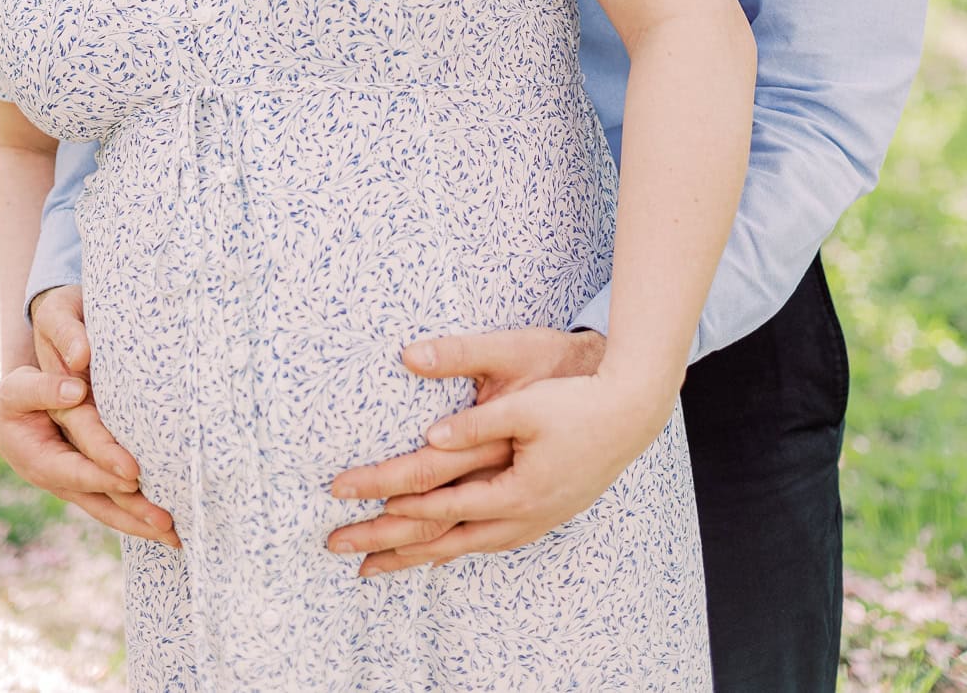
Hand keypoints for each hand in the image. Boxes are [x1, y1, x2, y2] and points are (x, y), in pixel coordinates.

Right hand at [0, 363, 179, 543]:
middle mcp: (60, 481)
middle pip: (101, 502)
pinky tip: (165, 524)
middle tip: (169, 524)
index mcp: (42, 461)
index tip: (135, 476)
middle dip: (135, 515)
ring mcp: (74, 486)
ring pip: (111, 510)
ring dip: (143, 525)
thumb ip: (44, 389)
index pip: (78, 471)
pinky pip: (115, 503)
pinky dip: (138, 514)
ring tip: (177, 538)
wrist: (3, 417)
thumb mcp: (17, 391)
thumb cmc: (12, 399)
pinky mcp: (87, 482)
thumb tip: (76, 390)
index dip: (105, 473)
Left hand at [335, 357, 672, 577]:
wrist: (632, 414)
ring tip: (372, 566)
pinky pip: (482, 542)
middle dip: (384, 543)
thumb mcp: (525, 403)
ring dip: (413, 555)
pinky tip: (435, 551)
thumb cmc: (578, 401)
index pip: (431, 498)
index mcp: (511, 490)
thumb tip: (428, 433)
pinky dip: (449, 548)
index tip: (341, 494)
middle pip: (437, 538)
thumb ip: (475, 420)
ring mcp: (530, 522)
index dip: (382, 495)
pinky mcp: (538, 515)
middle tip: (334, 547)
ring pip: (459, 548)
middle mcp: (517, 517)